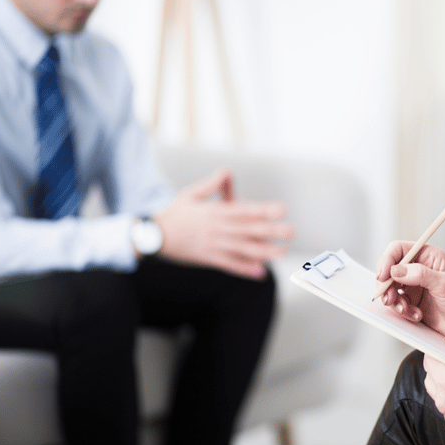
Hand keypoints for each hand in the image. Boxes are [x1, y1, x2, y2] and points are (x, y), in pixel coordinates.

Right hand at [155, 169, 293, 279]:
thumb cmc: (175, 213)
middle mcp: (217, 228)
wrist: (153, 236)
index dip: (263, 210)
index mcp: (215, 211)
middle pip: (248, 229)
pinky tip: (260, 273)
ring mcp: (213, 245)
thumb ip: (212, 184)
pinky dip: (245, 269)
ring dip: (263, 252)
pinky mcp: (208, 258)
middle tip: (291, 232)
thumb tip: (227, 171)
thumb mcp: (192, 194)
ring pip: (242, 249)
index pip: (244, 210)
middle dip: (271, 231)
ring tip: (281, 253)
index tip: (281, 209)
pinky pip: (229, 264)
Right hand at [376, 242, 444, 353]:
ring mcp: (414, 286)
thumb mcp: (444, 285)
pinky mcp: (412, 302)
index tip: (383, 275)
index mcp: (428, 257)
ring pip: (390, 288)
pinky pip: (396, 304)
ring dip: (394, 301)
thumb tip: (397, 270)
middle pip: (390, 270)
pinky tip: (416, 315)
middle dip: (387, 285)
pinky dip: (402, 311)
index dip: (387, 260)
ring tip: (406, 309)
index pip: (399, 250)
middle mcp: (419, 269)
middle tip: (390, 297)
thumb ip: (420, 274)